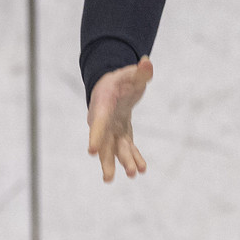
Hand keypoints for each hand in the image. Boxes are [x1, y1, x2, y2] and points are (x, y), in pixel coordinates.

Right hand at [87, 57, 153, 182]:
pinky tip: (142, 169)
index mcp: (102, 105)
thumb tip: (148, 62)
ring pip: (115, 150)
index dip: (95, 136)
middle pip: (103, 143)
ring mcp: (111, 131)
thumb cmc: (120, 80)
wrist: (113, 88)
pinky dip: (135, 158)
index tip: (91, 151)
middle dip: (107, 160)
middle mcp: (103, 122)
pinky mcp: (121, 135)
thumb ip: (140, 71)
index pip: (98, 122)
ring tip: (134, 175)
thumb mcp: (130, 73)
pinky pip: (127, 148)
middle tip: (109, 177)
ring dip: (124, 162)